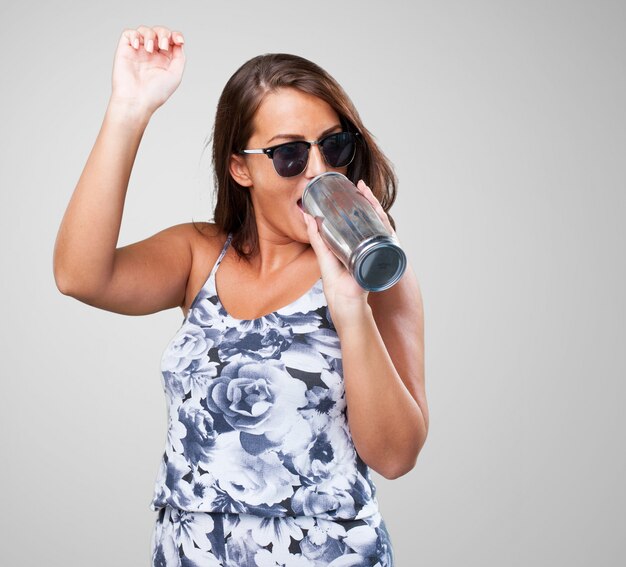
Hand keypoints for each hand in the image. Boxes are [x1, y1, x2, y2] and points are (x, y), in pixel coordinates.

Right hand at [110, 26, 185, 115]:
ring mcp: (138, 52)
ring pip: (144, 30)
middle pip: (159, 31)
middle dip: (163, 34)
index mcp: (164, 60)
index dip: (176, 35)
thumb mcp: (175, 75)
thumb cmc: (156, 93)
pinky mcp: (125, 50)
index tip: (178, 41)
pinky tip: (138, 47)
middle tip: (163, 46)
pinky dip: (135, 35)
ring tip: (150, 50)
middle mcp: (151, 55)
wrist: (137, 100)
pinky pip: (129, 33)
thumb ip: (179, 57)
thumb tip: (178, 42)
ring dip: (150, 35)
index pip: (171, 40)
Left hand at [301, 179, 395, 319]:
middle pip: (371, 217)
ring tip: (366, 192)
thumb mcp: (324, 254)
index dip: (359, 203)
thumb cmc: (336, 281)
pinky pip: (384, 234)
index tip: (355, 188)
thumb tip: (307, 216)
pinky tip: (377, 209)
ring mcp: (376, 248)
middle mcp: (367, 244)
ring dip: (374, 205)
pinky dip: (382, 221)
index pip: (360, 219)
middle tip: (361, 185)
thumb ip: (316, 237)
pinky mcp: (380, 254)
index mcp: (355, 243)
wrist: (345, 299)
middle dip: (368, 200)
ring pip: (378, 222)